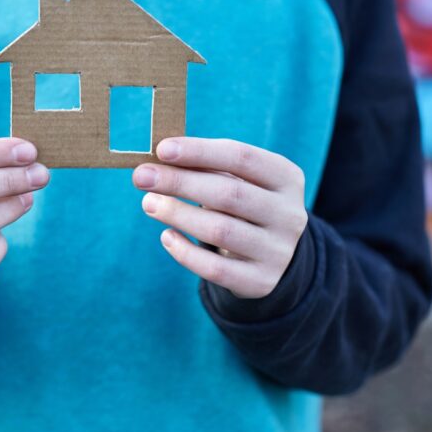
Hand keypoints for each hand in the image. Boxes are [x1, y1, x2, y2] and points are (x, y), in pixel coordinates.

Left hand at [132, 137, 307, 298]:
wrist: (271, 253)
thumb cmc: (242, 204)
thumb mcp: (237, 179)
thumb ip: (205, 166)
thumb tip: (159, 159)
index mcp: (286, 177)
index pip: (242, 157)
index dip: (200, 151)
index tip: (162, 149)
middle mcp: (289, 214)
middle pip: (229, 194)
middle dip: (180, 182)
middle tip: (141, 177)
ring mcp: (278, 251)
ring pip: (220, 231)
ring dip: (177, 214)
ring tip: (148, 203)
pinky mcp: (260, 281)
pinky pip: (215, 269)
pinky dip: (185, 252)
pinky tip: (166, 237)